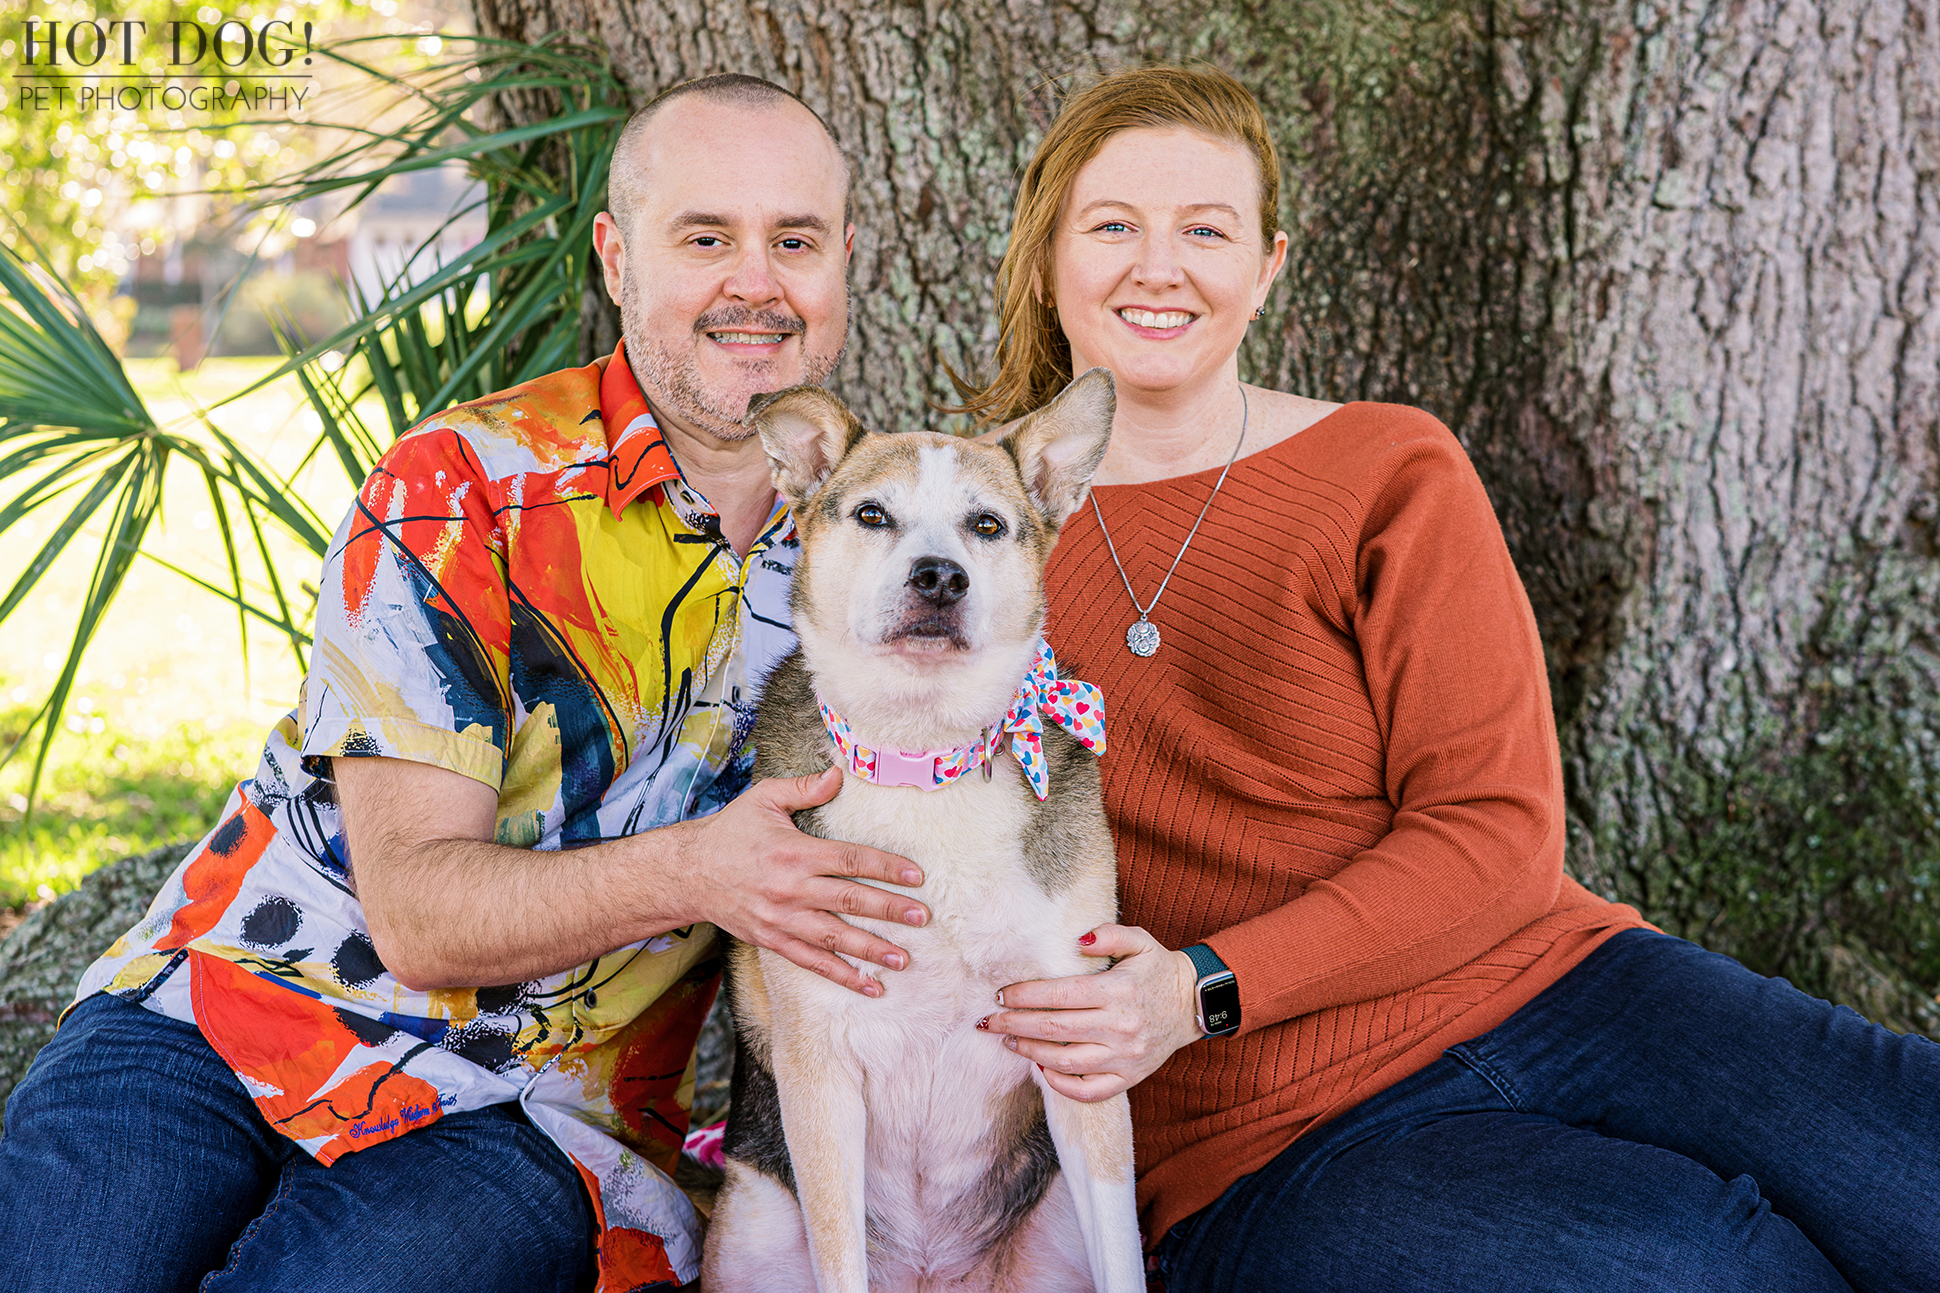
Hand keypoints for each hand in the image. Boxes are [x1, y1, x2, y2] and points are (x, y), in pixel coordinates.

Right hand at [668, 767, 928, 997]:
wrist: (689, 873)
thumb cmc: (731, 831)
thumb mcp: (764, 799)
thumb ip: (804, 789)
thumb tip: (839, 774)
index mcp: (795, 852)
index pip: (850, 861)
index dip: (885, 868)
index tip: (916, 876)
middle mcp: (791, 889)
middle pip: (849, 901)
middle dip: (889, 910)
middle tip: (921, 917)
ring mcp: (782, 919)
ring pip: (834, 937)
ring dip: (870, 950)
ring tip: (903, 959)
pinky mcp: (773, 940)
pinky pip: (812, 962)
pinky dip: (841, 975)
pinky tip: (869, 985)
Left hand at [980, 924, 1203, 1101]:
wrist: (1194, 1004)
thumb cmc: (1158, 969)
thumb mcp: (1140, 940)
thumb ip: (1108, 934)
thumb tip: (1076, 942)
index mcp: (1117, 991)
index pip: (1059, 995)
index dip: (1024, 995)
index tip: (1001, 994)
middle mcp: (1120, 1027)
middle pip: (1053, 1028)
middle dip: (1013, 1024)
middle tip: (987, 1021)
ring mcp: (1124, 1057)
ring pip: (1065, 1061)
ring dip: (1029, 1051)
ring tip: (1008, 1040)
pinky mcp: (1129, 1078)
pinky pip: (1088, 1091)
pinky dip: (1060, 1084)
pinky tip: (1040, 1068)